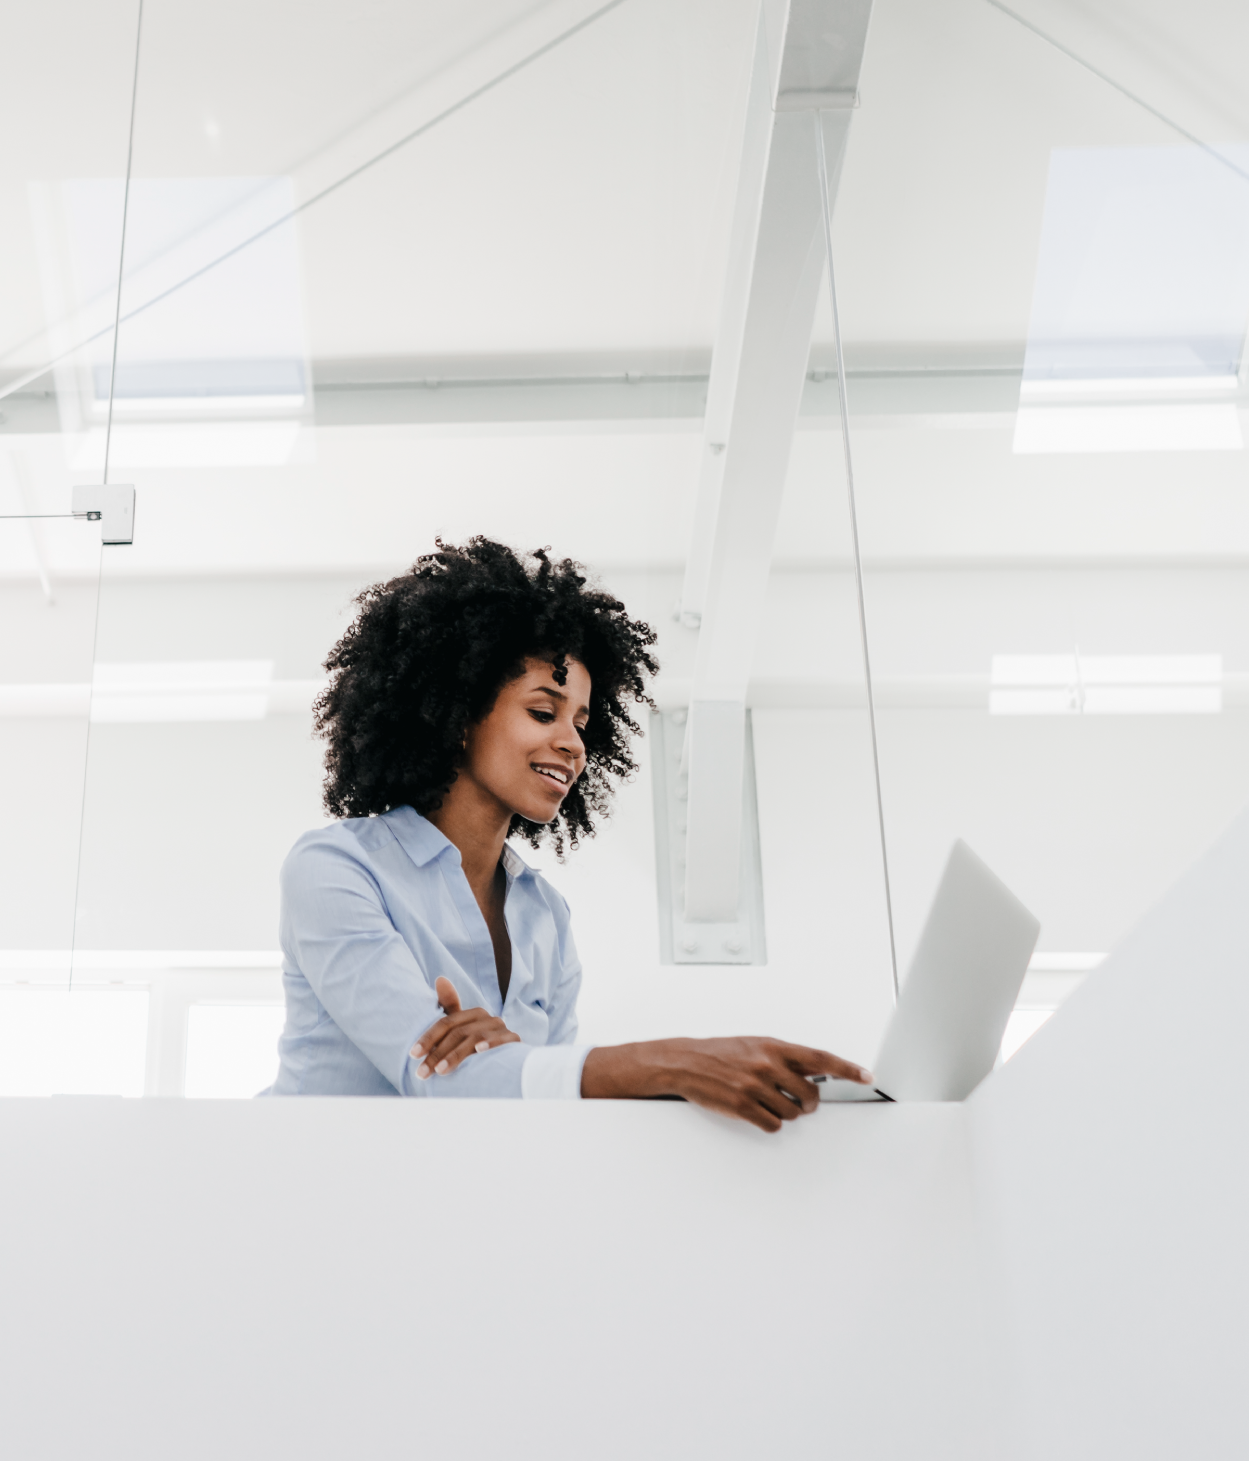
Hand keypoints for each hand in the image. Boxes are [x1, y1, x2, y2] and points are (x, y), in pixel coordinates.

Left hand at [410, 976, 519, 1078]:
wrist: (511, 1063)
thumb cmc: (481, 1046)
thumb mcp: (463, 1030)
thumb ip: (449, 1009)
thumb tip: (440, 978)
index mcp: (473, 1014)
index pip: (446, 1022)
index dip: (428, 1037)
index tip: (412, 1055)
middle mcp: (488, 1018)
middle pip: (457, 1032)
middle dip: (437, 1053)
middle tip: (422, 1072)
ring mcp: (501, 1028)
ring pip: (474, 1038)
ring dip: (455, 1055)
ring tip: (440, 1071)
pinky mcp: (513, 1040)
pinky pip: (502, 1040)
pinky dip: (490, 1043)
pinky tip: (478, 1051)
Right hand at [581, 1037, 872, 1133]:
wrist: (686, 1061)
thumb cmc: (723, 1052)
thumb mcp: (756, 1045)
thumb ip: (784, 1058)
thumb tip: (812, 1074)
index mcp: (774, 1046)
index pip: (820, 1058)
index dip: (847, 1068)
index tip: (866, 1075)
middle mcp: (767, 1065)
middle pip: (810, 1095)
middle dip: (808, 1103)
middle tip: (799, 1101)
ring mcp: (755, 1087)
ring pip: (793, 1114)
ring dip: (785, 1113)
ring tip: (766, 1102)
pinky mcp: (743, 1107)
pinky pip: (773, 1125)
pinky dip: (769, 1123)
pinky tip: (757, 1112)